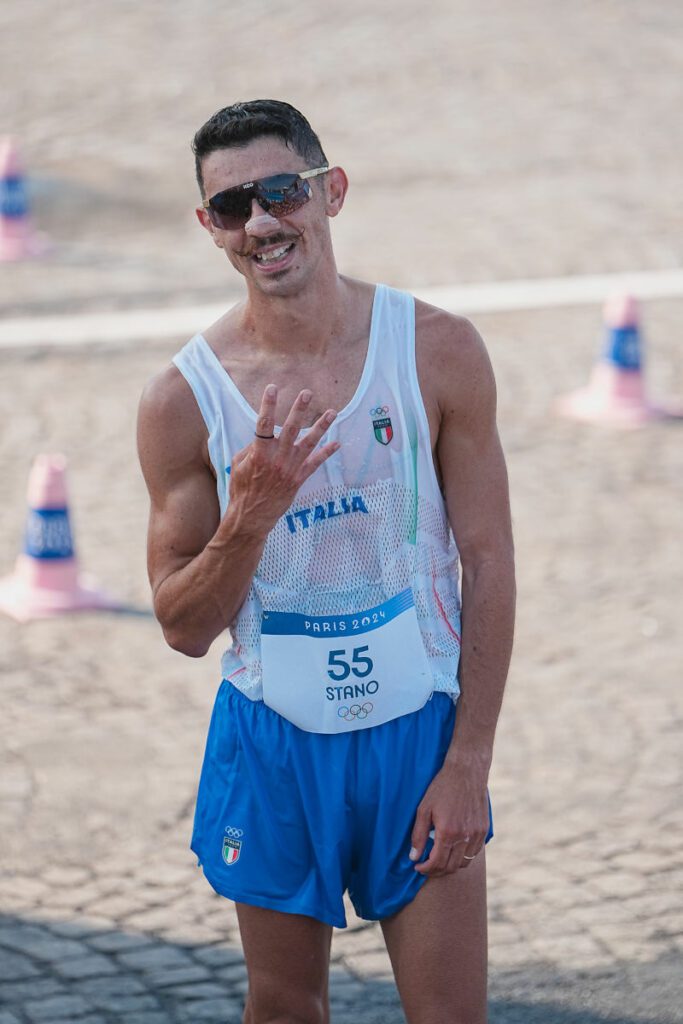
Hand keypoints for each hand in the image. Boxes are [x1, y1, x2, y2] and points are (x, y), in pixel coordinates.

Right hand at [228, 384, 338, 535]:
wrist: (252, 516)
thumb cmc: (242, 489)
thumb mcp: (239, 465)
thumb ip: (251, 448)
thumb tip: (263, 437)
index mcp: (260, 454)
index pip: (264, 424)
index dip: (268, 405)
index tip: (272, 388)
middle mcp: (278, 459)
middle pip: (291, 429)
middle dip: (299, 410)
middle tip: (307, 393)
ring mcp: (290, 469)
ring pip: (309, 443)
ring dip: (321, 427)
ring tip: (331, 412)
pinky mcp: (299, 479)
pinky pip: (315, 464)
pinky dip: (326, 454)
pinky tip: (336, 443)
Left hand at [409, 762, 489, 875]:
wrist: (466, 772)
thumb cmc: (442, 788)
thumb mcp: (424, 809)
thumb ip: (419, 835)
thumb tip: (413, 857)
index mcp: (448, 833)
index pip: (436, 863)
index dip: (425, 869)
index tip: (418, 867)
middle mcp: (464, 837)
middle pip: (450, 867)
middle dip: (436, 871)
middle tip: (427, 866)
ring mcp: (476, 835)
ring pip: (464, 863)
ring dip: (450, 865)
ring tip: (440, 859)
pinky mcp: (483, 830)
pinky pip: (474, 853)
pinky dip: (463, 856)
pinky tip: (454, 849)